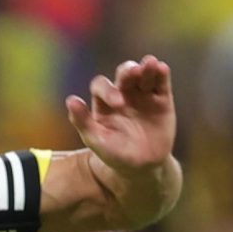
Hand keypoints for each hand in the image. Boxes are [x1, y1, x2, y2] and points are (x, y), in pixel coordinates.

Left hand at [65, 56, 175, 173]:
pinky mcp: (161, 99)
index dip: (107, 90)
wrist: (142, 167)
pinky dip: (161, 73)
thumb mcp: (96, 141)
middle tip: (133, 73)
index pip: (101, 86)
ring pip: (143, 74)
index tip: (118, 103)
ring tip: (150, 63)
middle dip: (128, 72)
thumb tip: (71, 100)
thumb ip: (82, 121)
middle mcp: (123, 93)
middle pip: (124, 74)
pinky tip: (161, 68)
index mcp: (103, 101)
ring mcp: (143, 94)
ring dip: (146, 67)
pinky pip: (161, 83)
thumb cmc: (114, 154)